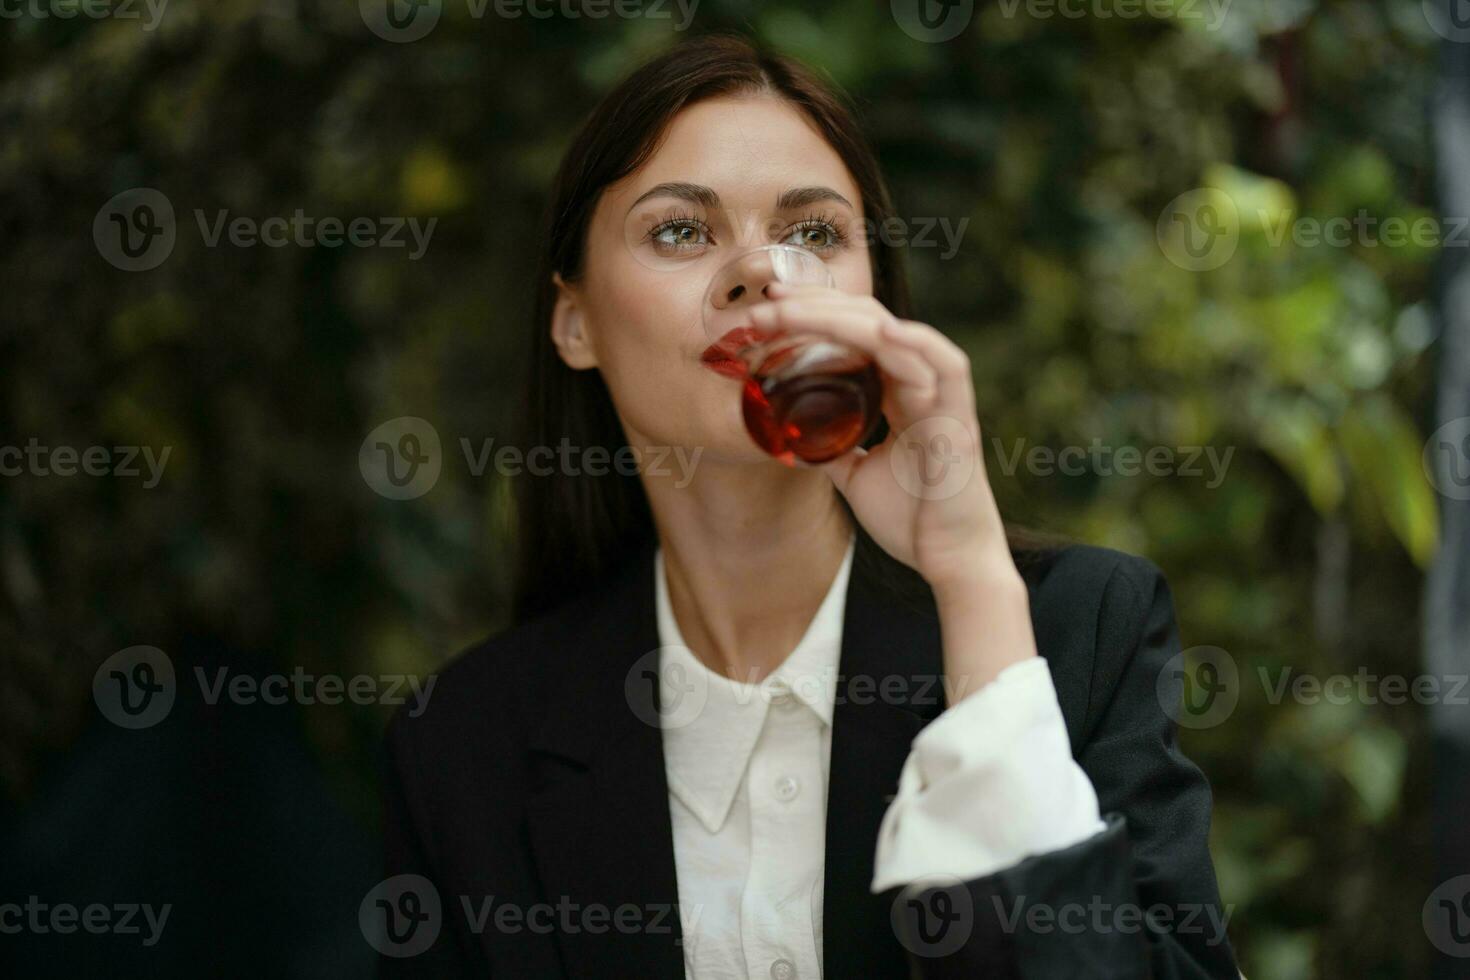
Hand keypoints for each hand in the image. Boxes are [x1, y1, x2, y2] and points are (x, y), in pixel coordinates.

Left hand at [747, 282, 1016, 596]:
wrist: (948, 560)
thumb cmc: (911, 518)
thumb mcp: (854, 474)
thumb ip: (830, 446)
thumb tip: (789, 434)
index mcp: (900, 390)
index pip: (856, 332)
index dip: (812, 314)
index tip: (766, 309)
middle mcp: (921, 382)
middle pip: (867, 320)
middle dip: (812, 306)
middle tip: (764, 302)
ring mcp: (942, 395)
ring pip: (892, 333)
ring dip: (837, 318)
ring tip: (788, 311)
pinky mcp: (959, 417)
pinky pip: (943, 366)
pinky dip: (913, 343)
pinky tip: (879, 331)